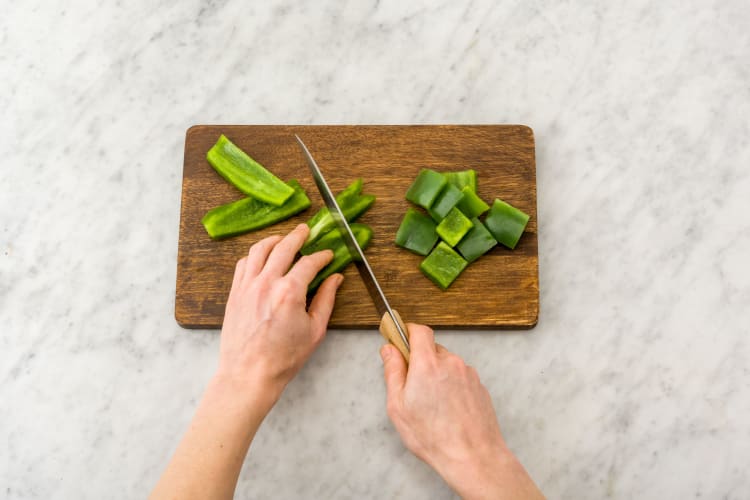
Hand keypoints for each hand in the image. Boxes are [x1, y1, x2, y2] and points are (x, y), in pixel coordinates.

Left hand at [217, 224, 343, 404]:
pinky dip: (254, 255)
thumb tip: (335, 279)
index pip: (309, 263)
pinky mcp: (235, 293)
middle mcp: (266, 283)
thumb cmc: (283, 358)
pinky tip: (262, 257)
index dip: (322, 256)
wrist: (249, 374)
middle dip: (297, 236)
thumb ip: (326, 300)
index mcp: (289, 292)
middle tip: (306, 230)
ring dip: (273, 240)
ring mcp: (247, 286)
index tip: (328, 255)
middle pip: (283, 247)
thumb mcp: (314, 330)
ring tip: (283, 238)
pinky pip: (243, 264)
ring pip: (259, 250)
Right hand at [381, 324, 543, 499]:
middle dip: (420, 361)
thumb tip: (389, 350)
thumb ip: (393, 372)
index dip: (407, 332)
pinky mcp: (479, 386)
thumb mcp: (398, 406)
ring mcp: (468, 374)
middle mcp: (451, 363)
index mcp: (428, 364)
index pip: (419, 331)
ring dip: (437, 375)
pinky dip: (451, 386)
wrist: (473, 456)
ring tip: (432, 405)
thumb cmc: (434, 437)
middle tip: (412, 387)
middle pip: (432, 349)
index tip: (399, 339)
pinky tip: (447, 410)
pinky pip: (460, 377)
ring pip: (447, 364)